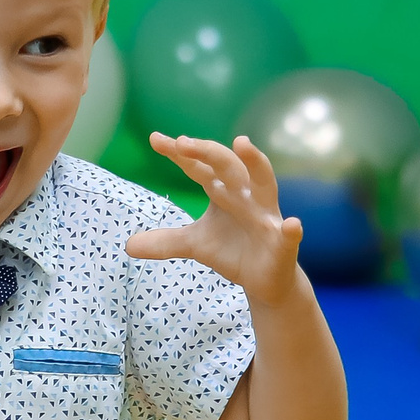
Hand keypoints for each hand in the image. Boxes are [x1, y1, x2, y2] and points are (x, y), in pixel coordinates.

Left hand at [126, 133, 304, 303]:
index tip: (156, 139)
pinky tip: (292, 226)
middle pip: (227, 166)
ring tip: (243, 144)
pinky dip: (291, 230)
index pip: (199, 166)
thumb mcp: (194, 244)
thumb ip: (165, 241)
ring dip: (255, 163)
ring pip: (264, 184)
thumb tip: (127, 245)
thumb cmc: (232, 251)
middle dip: (207, 152)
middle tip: (184, 142)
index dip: (180, 153)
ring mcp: (266, 216)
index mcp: (223, 191)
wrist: (264, 280)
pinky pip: (289, 234)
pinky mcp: (282, 243)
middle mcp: (246, 195)